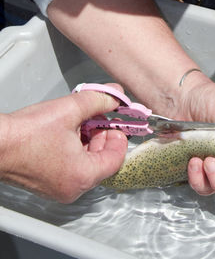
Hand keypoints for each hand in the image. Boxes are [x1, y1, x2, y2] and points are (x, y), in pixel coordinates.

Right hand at [0, 85, 127, 202]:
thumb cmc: (26, 133)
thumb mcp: (70, 109)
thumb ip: (99, 99)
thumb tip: (116, 94)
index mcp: (82, 176)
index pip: (116, 158)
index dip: (119, 135)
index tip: (115, 120)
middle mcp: (72, 188)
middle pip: (102, 161)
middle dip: (102, 135)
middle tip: (97, 116)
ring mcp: (59, 189)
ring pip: (87, 163)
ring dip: (88, 140)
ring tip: (78, 120)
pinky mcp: (47, 184)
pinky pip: (71, 167)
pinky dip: (74, 149)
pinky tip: (66, 130)